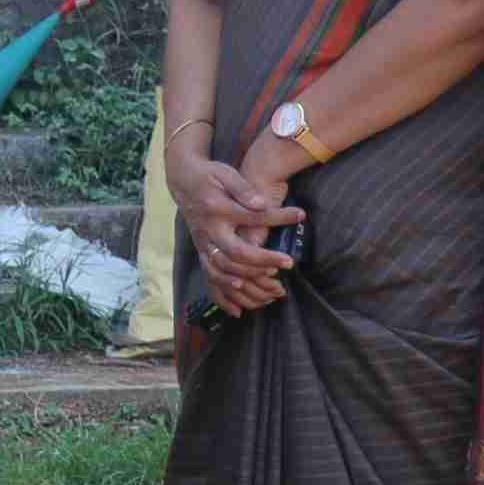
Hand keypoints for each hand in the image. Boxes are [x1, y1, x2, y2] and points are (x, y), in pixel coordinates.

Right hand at [174, 150, 301, 312]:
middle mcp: (208, 230)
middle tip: (288, 263)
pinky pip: (210, 279)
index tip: (300, 215)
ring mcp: (202, 244)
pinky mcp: (201, 252)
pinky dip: (224, 297)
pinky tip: (241, 310)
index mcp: (217, 209)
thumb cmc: (209, 176)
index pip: (252, 217)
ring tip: (274, 283)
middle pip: (236, 253)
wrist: (183, 181)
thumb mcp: (225, 174)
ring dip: (249, 280)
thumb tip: (261, 203)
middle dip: (264, 260)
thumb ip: (243, 189)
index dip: (278, 217)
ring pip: (223, 271)